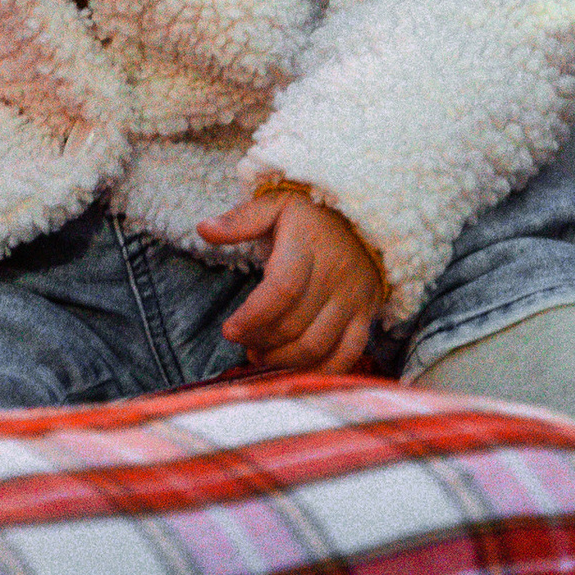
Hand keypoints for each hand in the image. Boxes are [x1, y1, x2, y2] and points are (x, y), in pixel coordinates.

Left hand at [201, 188, 383, 375]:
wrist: (370, 215)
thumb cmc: (314, 214)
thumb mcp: (277, 203)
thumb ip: (241, 220)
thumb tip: (204, 229)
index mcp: (308, 245)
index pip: (281, 290)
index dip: (253, 316)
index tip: (229, 330)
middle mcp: (334, 275)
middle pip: (294, 324)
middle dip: (260, 341)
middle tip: (242, 341)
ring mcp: (353, 298)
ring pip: (316, 345)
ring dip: (282, 360)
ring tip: (260, 356)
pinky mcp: (366, 314)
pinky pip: (348, 354)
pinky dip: (321, 371)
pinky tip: (296, 370)